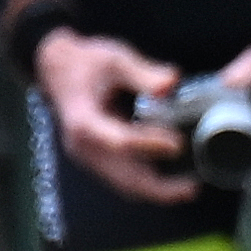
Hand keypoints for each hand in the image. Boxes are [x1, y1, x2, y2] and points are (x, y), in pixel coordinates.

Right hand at [34, 27, 195, 207]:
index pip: (119, 142)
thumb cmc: (86, 63)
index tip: (178, 144)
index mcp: (84, 121)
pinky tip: (173, 182)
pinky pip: (122, 179)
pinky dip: (147, 185)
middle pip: (123, 177)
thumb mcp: (114, 58)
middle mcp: (83, 146)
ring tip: (189, 190)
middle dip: (159, 189)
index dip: (149, 145)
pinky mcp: (96, 159)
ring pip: (123, 184)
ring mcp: (88, 156)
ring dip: (156, 192)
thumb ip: (142, 72)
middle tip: (192, 188)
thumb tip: (171, 83)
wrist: (57, 70)